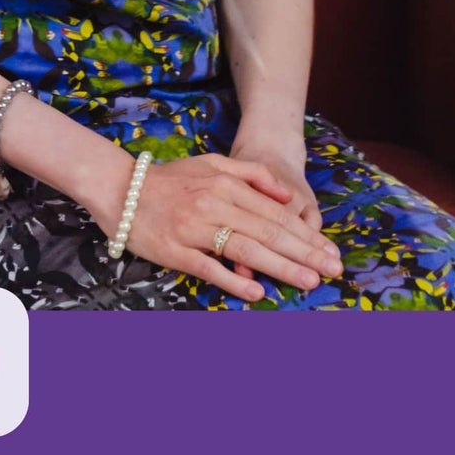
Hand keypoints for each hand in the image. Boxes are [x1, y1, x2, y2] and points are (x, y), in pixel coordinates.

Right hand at [108, 153, 342, 302]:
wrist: (122, 188)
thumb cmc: (172, 179)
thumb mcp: (213, 163)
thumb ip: (252, 175)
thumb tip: (285, 196)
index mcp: (226, 184)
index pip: (276, 213)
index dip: (306, 235)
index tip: (330, 251)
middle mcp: (215, 204)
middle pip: (268, 232)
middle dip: (305, 253)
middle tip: (332, 270)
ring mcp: (195, 228)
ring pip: (246, 249)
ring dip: (281, 267)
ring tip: (308, 281)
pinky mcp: (176, 250)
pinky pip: (210, 268)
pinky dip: (234, 279)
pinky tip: (257, 291)